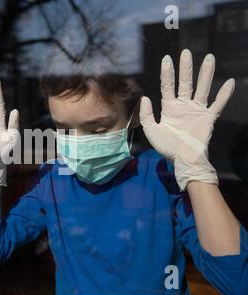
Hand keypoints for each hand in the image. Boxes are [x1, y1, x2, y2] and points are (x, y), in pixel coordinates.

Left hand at [139, 49, 234, 190]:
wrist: (183, 160)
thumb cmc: (167, 147)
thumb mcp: (152, 131)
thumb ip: (147, 115)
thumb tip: (145, 97)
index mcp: (170, 108)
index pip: (168, 86)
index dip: (167, 73)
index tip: (166, 59)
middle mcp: (184, 105)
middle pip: (185, 83)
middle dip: (185, 68)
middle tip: (186, 52)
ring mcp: (197, 110)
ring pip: (202, 88)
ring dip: (205, 74)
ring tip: (209, 58)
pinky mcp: (208, 118)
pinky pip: (218, 104)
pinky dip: (224, 94)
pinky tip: (230, 82)